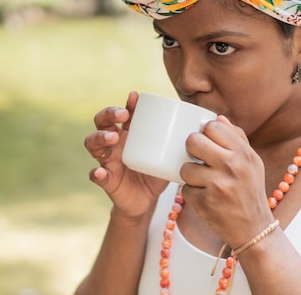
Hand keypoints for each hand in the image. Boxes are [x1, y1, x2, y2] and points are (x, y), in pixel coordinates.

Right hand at [84, 91, 168, 216]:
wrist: (146, 201)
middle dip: (109, 114)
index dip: (126, 104)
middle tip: (122, 115)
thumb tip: (208, 126)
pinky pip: (96, 175)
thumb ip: (180, 141)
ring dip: (100, 137)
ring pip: (92, 143)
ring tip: (112, 138)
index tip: (135, 97)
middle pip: (102, 122)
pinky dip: (96, 173)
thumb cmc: (157, 173)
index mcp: (128, 134)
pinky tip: (100, 171)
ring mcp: (107, 160)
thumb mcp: (168, 155)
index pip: (121, 113)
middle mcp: (114, 144)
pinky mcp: (106, 179)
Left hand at [180, 115, 274, 247]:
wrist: (254, 228)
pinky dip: (192, 194)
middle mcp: (231, 167)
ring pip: (185, 168)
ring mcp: (217, 186)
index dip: (205, 133)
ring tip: (203, 181)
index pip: (213, 126)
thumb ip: (236, 138)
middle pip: (193, 141)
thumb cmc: (250, 190)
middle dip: (192, 149)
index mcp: (243, 153)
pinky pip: (185, 190)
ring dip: (190, 175)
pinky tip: (205, 197)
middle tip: (198, 158)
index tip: (207, 141)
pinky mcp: (205, 204)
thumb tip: (218, 118)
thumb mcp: (252, 162)